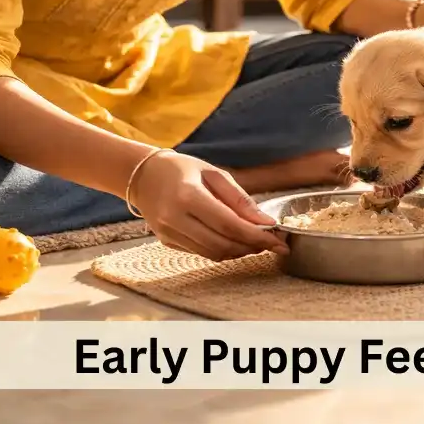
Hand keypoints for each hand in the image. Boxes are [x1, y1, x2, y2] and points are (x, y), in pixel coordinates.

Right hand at [129, 150, 288, 260]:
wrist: (143, 176)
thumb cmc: (182, 170)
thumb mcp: (215, 174)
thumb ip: (240, 200)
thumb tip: (266, 223)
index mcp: (188, 195)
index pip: (229, 225)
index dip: (258, 237)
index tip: (280, 241)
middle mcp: (175, 218)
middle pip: (222, 244)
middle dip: (252, 247)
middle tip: (272, 243)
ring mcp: (168, 233)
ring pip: (213, 254)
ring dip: (239, 252)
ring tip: (256, 242)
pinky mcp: (166, 242)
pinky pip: (201, 253)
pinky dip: (223, 250)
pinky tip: (234, 242)